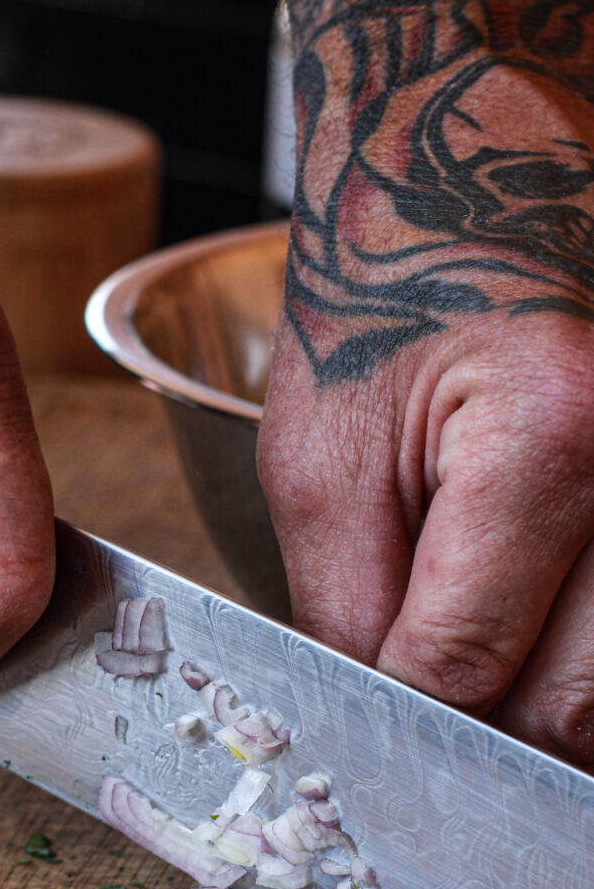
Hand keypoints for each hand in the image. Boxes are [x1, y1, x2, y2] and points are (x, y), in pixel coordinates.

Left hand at [258, 22, 593, 764]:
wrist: (482, 164)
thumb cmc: (388, 287)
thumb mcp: (321, 451)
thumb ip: (349, 606)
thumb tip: (386, 723)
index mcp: (552, 438)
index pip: (469, 667)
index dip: (403, 714)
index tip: (370, 722)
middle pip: (577, 711)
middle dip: (483, 724)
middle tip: (427, 688)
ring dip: (546, 697)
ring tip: (485, 628)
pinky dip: (587, 651)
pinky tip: (539, 607)